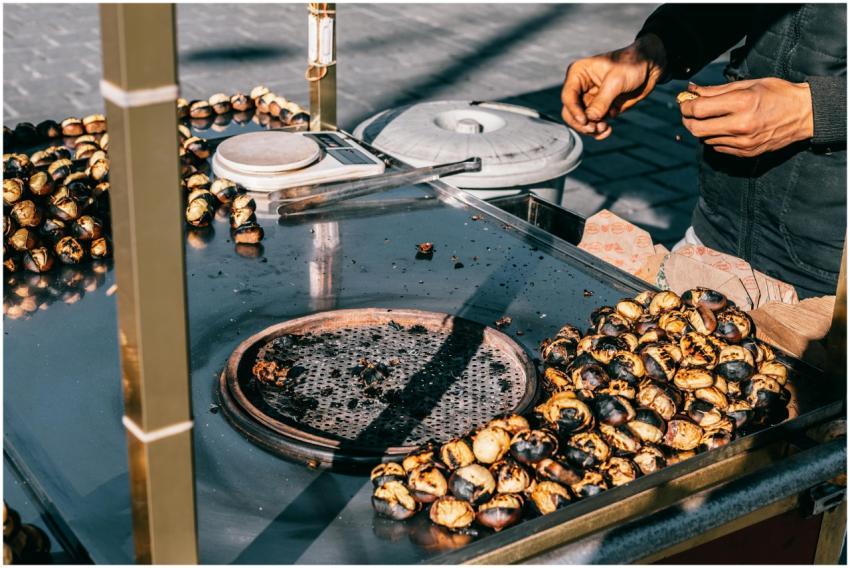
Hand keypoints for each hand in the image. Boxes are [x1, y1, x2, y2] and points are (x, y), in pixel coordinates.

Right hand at [561, 34, 666, 139]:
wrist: (650, 67)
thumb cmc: (632, 64)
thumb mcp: (616, 81)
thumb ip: (602, 101)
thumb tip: (590, 119)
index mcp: (579, 74)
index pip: (568, 96)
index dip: (574, 111)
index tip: (585, 121)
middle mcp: (581, 88)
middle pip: (570, 112)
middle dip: (582, 123)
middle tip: (594, 128)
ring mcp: (590, 100)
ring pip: (582, 122)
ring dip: (591, 128)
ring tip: (605, 128)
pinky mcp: (601, 109)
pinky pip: (594, 124)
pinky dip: (598, 131)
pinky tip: (608, 130)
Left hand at [680, 78, 813, 156]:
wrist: (804, 114)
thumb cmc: (777, 93)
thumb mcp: (748, 85)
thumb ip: (717, 90)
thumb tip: (692, 90)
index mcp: (742, 104)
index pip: (699, 109)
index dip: (686, 106)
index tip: (684, 102)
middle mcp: (741, 126)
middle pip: (697, 128)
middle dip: (687, 119)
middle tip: (688, 112)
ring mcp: (743, 143)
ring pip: (706, 139)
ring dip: (701, 128)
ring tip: (708, 117)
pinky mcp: (746, 152)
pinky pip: (718, 147)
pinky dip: (714, 137)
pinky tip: (722, 127)